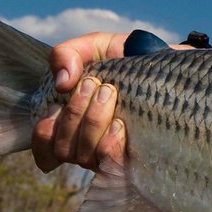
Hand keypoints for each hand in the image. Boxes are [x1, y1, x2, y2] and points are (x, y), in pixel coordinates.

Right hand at [32, 31, 128, 171]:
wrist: (168, 65)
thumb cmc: (125, 58)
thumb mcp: (95, 46)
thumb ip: (67, 55)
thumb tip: (61, 82)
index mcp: (72, 126)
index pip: (45, 154)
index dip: (43, 136)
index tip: (56, 107)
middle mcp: (89, 147)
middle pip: (64, 150)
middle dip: (75, 114)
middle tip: (97, 84)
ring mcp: (111, 155)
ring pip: (85, 157)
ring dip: (92, 123)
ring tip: (110, 94)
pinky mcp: (136, 158)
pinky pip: (112, 165)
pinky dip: (109, 145)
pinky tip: (120, 124)